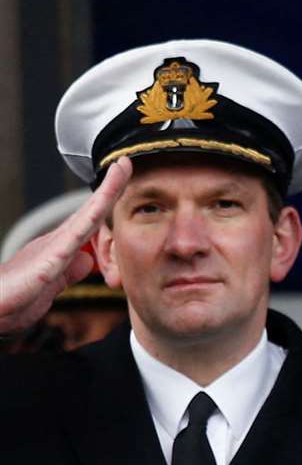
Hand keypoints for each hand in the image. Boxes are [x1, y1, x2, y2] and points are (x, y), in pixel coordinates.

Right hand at [0, 158, 130, 334]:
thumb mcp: (47, 288)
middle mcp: (56, 242)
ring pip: (89, 214)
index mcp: (58, 250)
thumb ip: (68, 274)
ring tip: (123, 167)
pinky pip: (78, 232)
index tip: (122, 182)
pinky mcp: (51, 259)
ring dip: (108, 191)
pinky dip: (94, 213)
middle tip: (127, 162)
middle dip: (111, 186)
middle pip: (91, 210)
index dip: (106, 203)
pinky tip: (106, 199)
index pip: (89, 223)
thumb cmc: (10, 302)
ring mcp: (54, 247)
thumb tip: (86, 260)